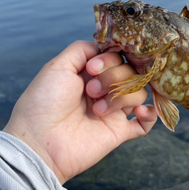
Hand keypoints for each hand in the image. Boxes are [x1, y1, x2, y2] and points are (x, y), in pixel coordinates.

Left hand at [3, 40, 157, 183]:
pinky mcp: (119, 131)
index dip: (110, 60)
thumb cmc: (43, 103)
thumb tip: (104, 47)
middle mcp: (104, 89)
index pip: (117, 57)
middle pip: (131, 72)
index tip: (92, 68)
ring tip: (98, 110)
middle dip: (113, 78)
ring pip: (139, 93)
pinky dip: (149, 115)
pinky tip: (138, 112)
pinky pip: (146, 122)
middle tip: (90, 92)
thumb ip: (81, 49)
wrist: (39, 141)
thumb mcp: (57, 66)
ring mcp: (113, 111)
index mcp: (90, 73)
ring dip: (122, 97)